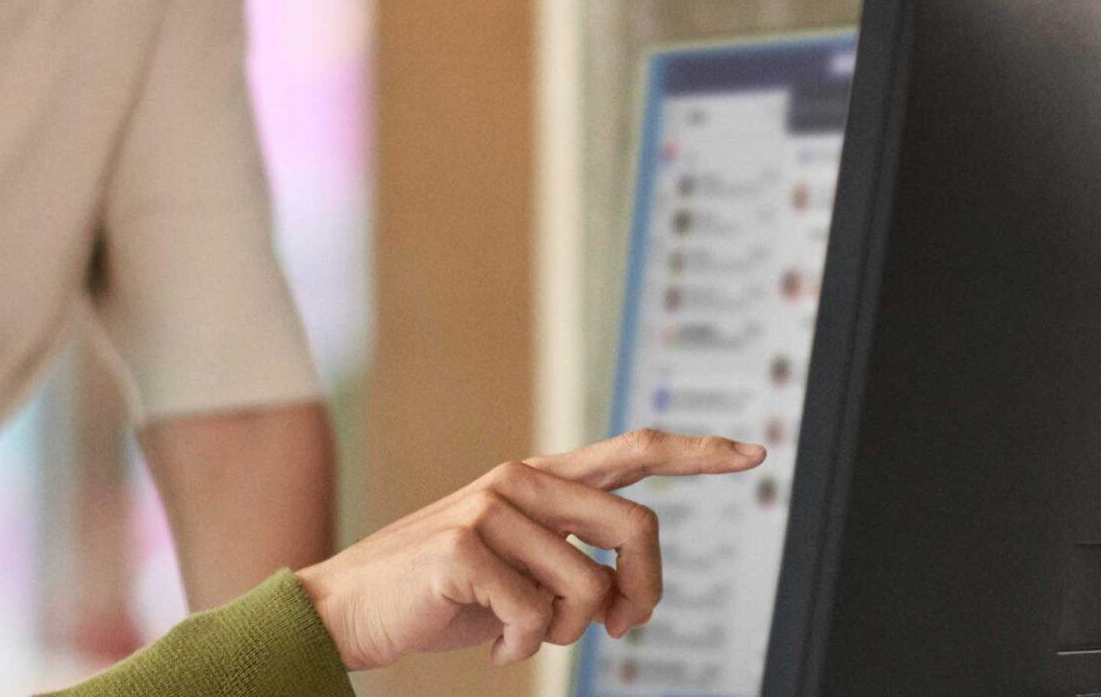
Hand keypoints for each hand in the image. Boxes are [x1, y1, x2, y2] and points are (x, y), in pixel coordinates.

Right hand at [291, 429, 763, 670]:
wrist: (347, 609)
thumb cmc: (437, 595)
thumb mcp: (513, 568)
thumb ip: (567, 557)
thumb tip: (626, 591)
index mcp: (536, 480)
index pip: (633, 451)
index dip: (697, 454)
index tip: (754, 454)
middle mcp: (518, 481)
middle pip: (636, 531)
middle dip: (643, 594)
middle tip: (621, 632)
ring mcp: (489, 509)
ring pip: (588, 588)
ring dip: (566, 635)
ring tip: (520, 634)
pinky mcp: (463, 548)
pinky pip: (538, 618)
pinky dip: (521, 648)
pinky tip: (489, 642)